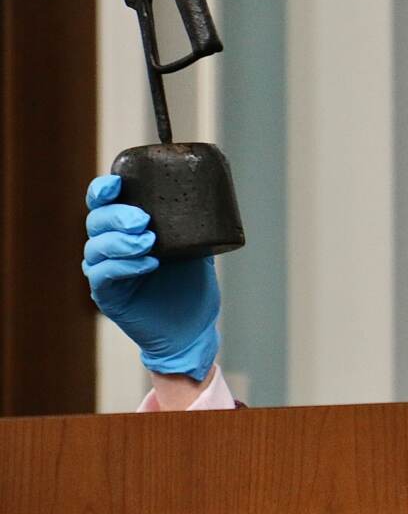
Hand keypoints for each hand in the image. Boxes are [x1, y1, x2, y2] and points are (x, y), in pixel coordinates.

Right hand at [81, 175, 219, 380]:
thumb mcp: (197, 249)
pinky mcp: (107, 296)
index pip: (104, 203)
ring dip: (120, 241)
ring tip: (150, 243)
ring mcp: (106, 271)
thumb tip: (207, 196)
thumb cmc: (192, 287)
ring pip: (95, 247)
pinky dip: (123, 266)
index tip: (116, 184)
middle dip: (117, 216)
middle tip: (143, 221)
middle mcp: (111, 247)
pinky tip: (147, 263)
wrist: (193, 329)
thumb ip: (194, 226)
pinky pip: (102, 275)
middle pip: (96, 221)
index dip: (103, 190)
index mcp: (127, 229)